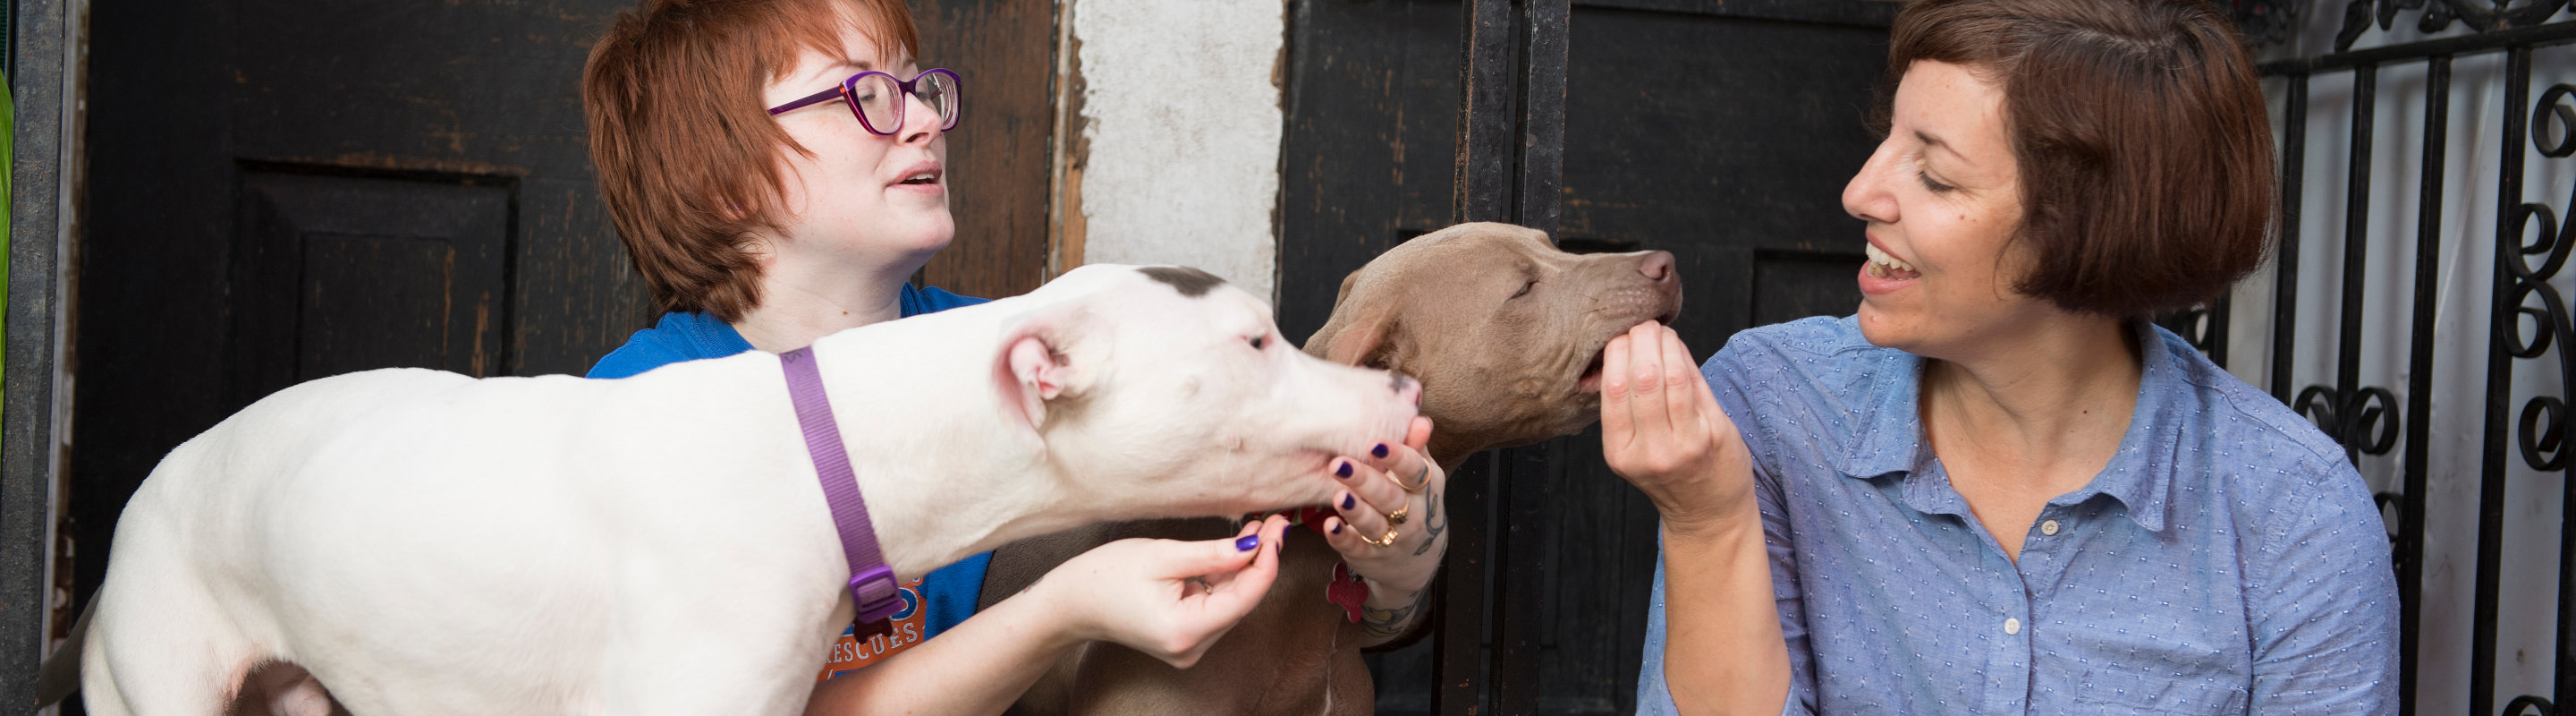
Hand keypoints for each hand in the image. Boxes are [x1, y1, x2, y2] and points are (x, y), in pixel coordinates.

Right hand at [1035, 515, 1290, 667]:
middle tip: (1273, 523)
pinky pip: (1215, 608)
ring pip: (1231, 604)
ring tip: (1256, 532)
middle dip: (1258, 561)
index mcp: (1185, 630)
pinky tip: (1232, 553)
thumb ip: (1214, 554)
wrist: (1071, 603)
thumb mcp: (1163, 555)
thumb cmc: (1106, 576)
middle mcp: (1191, 648)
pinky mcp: (1185, 639)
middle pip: (1241, 601)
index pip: (1245, 596)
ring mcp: (1189, 648)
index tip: (1278, 529)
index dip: (1267, 560)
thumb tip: (1257, 546)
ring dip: (1243, 569)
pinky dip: (1224, 581)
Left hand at [1317, 416, 1446, 637]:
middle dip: (1365, 480)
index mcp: (1425, 489)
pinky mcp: (1370, 556)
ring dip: (1355, 510)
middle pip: (1389, 496)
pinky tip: (1330, 526)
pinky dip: (1343, 537)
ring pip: (1373, 524)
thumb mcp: (1422, 478)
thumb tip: (1420, 418)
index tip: (1374, 443)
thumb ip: (1416, 448)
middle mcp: (1412, 515)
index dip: (1396, 457)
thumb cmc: (1414, 504)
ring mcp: (1392, 538)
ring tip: (1339, 495)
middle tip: (1338, 463)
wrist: (1418, 560)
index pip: (1413, 471)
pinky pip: (1356, 547)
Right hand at [1600, 321, 1753, 534]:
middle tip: (1643, 325)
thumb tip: (1617, 348)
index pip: (1613, 386)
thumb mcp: (1631, 451)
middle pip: (1642, 376)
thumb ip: (1623, 406)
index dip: (1618, 350)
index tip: (1621, 334)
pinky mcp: (1715, 436)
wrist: (1708, 515)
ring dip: (1666, 344)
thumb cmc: (1668, 476)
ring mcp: (1686, 444)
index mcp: (1620, 452)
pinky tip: (1678, 350)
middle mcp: (1651, 451)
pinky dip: (1685, 359)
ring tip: (1661, 333)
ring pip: (1672, 376)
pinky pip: (1697, 385)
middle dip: (1642, 339)